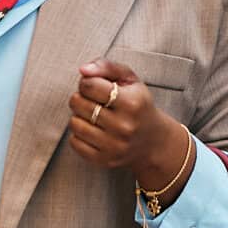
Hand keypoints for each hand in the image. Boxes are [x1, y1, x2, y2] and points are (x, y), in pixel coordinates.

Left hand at [67, 59, 188, 193]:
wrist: (153, 142)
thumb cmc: (138, 105)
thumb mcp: (129, 79)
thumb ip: (106, 66)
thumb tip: (82, 70)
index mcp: (131, 102)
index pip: (89, 85)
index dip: (87, 83)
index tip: (94, 87)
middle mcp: (123, 126)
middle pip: (78, 103)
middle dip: (80, 98)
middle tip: (93, 101)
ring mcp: (114, 146)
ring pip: (74, 124)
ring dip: (79, 116)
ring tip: (93, 116)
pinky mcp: (105, 160)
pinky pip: (75, 143)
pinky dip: (79, 135)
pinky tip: (92, 131)